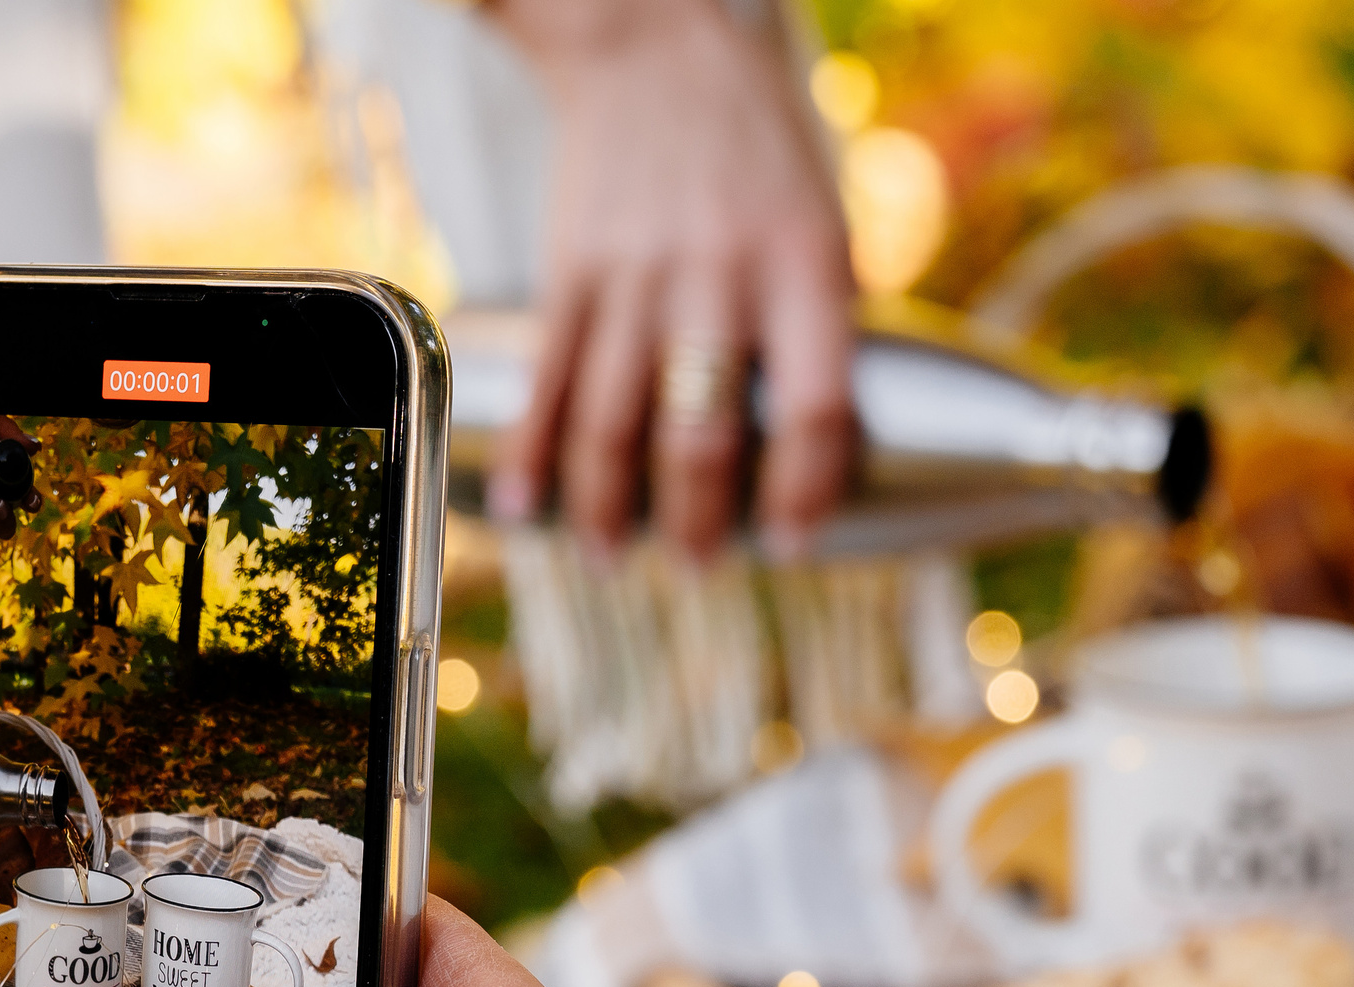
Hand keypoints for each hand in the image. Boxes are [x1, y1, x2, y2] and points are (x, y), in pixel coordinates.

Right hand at [488, 0, 857, 563]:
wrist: (654, 46)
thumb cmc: (757, 149)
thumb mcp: (825, 219)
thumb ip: (823, 324)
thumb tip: (818, 449)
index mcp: (803, 263)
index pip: (814, 408)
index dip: (807, 491)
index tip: (797, 542)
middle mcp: (718, 274)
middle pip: (702, 433)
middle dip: (701, 521)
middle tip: (702, 566)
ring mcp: (635, 275)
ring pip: (616, 423)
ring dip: (613, 510)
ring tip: (617, 561)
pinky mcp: (570, 271)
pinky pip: (552, 383)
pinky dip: (537, 456)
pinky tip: (529, 511)